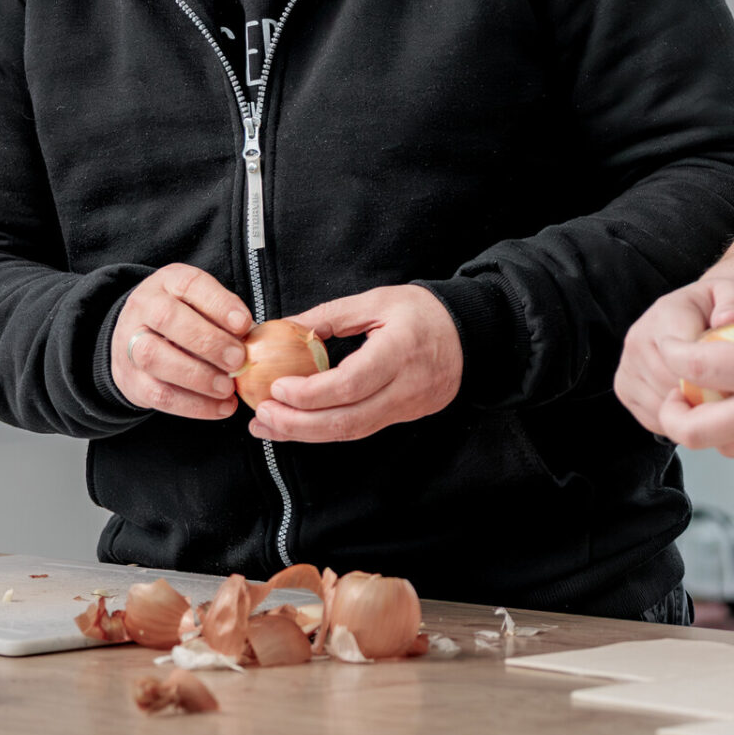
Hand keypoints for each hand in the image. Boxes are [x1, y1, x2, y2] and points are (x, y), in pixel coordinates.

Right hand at [110, 264, 252, 418]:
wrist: (137, 340)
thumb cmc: (186, 319)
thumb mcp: (203, 305)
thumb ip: (226, 317)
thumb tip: (257, 339)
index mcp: (167, 282)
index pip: (189, 284)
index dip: (218, 304)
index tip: (244, 324)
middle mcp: (143, 308)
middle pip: (167, 318)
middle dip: (208, 341)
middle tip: (238, 360)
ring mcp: (129, 343)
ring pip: (155, 357)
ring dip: (197, 376)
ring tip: (228, 388)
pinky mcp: (131, 380)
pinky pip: (158, 394)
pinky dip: (193, 405)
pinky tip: (220, 407)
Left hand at [247, 285, 463, 442]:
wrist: (470, 333)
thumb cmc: (423, 312)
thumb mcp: (376, 301)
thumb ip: (329, 316)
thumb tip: (284, 327)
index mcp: (400, 351)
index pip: (351, 384)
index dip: (310, 393)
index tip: (277, 387)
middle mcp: (406, 387)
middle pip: (348, 420)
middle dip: (299, 424)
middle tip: (262, 416)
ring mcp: (408, 408)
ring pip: (352, 432)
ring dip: (306, 433)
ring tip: (269, 426)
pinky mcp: (405, 417)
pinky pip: (360, 429)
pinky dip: (325, 430)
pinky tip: (298, 425)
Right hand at [614, 272, 733, 434]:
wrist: (697, 309)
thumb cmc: (720, 306)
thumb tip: (729, 320)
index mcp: (665, 316)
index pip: (684, 363)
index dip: (713, 383)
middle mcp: (638, 339)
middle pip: (671, 389)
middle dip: (703, 402)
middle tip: (728, 399)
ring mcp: (627, 365)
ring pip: (661, 409)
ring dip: (689, 414)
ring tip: (712, 401)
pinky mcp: (624, 387)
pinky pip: (652, 419)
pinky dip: (675, 422)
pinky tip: (693, 407)